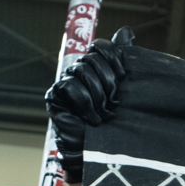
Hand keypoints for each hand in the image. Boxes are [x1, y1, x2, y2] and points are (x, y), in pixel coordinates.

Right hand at [45, 27, 133, 183]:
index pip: (103, 48)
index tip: (123, 80)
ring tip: (105, 115)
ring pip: (82, 71)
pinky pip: (71, 87)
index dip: (114, 63)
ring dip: (99, 96)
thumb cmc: (120, 125)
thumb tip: (127, 32)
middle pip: (92, 59)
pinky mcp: (55, 97)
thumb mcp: (129, 91)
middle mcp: (79, 72)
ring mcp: (66, 83)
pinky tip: (93, 119)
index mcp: (97, 69)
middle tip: (114, 104)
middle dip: (109, 83)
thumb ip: (124, 60)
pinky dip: (85, 103)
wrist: (106, 153)